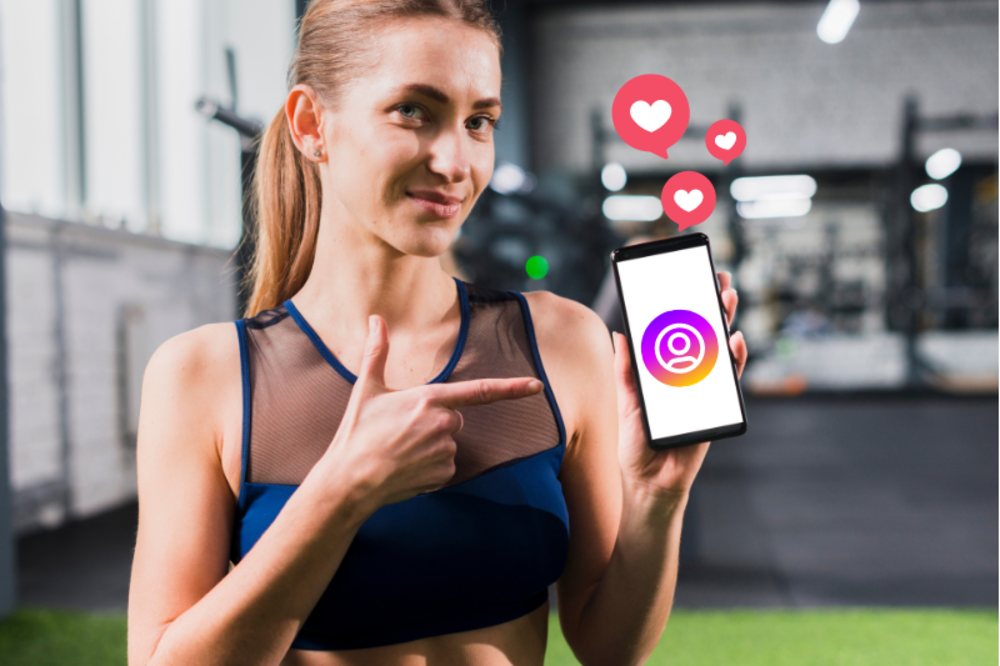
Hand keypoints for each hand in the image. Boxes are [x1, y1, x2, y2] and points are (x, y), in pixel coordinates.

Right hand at [316, 315, 543, 508]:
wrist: (350, 479)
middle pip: (455, 418)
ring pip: (449, 442)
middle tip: (402, 430)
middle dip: (436, 421)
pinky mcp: (443, 474)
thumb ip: (377, 352)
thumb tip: (375, 319)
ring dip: (432, 445)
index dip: (512, 388)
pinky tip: (407, 468)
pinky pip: (446, 466)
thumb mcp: (367, 389)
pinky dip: (430, 467)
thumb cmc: (356, 432)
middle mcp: (443, 424)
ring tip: (400, 450)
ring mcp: (445, 451)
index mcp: (430, 398)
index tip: (537, 385)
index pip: (480, 391)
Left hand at [613, 271, 747, 499]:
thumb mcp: (627, 401)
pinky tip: (735, 340)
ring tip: (727, 298)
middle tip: (718, 277)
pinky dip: (733, 360)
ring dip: (725, 324)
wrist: (650, 480)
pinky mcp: (714, 407)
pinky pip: (728, 381)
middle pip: (704, 335)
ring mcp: (703, 390)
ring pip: (719, 351)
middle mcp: (687, 376)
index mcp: (665, 372)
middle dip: (712, 305)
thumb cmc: (636, 443)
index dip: (685, 308)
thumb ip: (626, 369)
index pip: (679, 333)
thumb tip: (621, 334)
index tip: (688, 280)